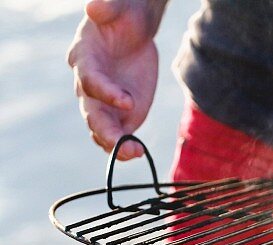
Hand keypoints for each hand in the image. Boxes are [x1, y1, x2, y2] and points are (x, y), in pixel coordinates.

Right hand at [67, 0, 161, 159]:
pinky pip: (116, 136)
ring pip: (100, 130)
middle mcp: (87, 85)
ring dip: (115, 145)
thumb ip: (107, 8)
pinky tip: (137, 152)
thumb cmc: (124, 14)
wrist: (136, 31)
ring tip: (134, 152)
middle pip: (90, 113)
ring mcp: (102, 103)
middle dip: (106, 131)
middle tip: (125, 145)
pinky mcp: (118, 114)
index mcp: (84, 58)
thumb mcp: (119, 7)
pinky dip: (124, 147)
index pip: (89, 80)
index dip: (105, 92)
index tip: (128, 100)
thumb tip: (92, 7)